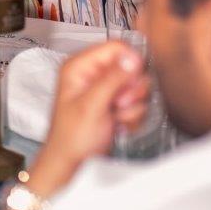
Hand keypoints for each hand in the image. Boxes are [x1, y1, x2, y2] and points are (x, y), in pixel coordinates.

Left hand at [31, 42, 147, 194]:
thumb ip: (112, 79)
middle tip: (116, 104)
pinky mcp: (116, 104)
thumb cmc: (71, 136)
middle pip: (133, 68)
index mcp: (80, 66)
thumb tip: (131, 57)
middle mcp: (93, 74)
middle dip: (131, 91)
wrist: (73, 162)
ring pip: (139, 88)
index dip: (130, 64)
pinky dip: (132, 117)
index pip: (117, 47)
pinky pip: (139, 104)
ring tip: (114, 116)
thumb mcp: (92, 104)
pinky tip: (117, 124)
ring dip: (132, 107)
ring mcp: (106, 89)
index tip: (128, 83)